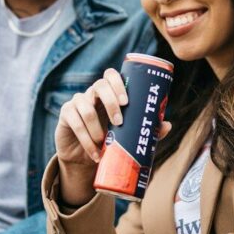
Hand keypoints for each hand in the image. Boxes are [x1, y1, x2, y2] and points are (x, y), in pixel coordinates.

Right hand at [54, 70, 171, 206]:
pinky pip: (75, 123)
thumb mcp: (128, 135)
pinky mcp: (66, 115)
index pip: (110, 75)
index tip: (126, 101)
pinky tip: (95, 153)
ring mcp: (77, 103)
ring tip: (103, 143)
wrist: (84, 158)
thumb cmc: (109, 141)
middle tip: (119, 122)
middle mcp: (92, 94)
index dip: (118, 83)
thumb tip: (168, 125)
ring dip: (96, 128)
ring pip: (86, 108)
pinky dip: (86, 140)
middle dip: (110, 102)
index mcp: (108, 93)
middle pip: (99, 85)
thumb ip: (145, 129)